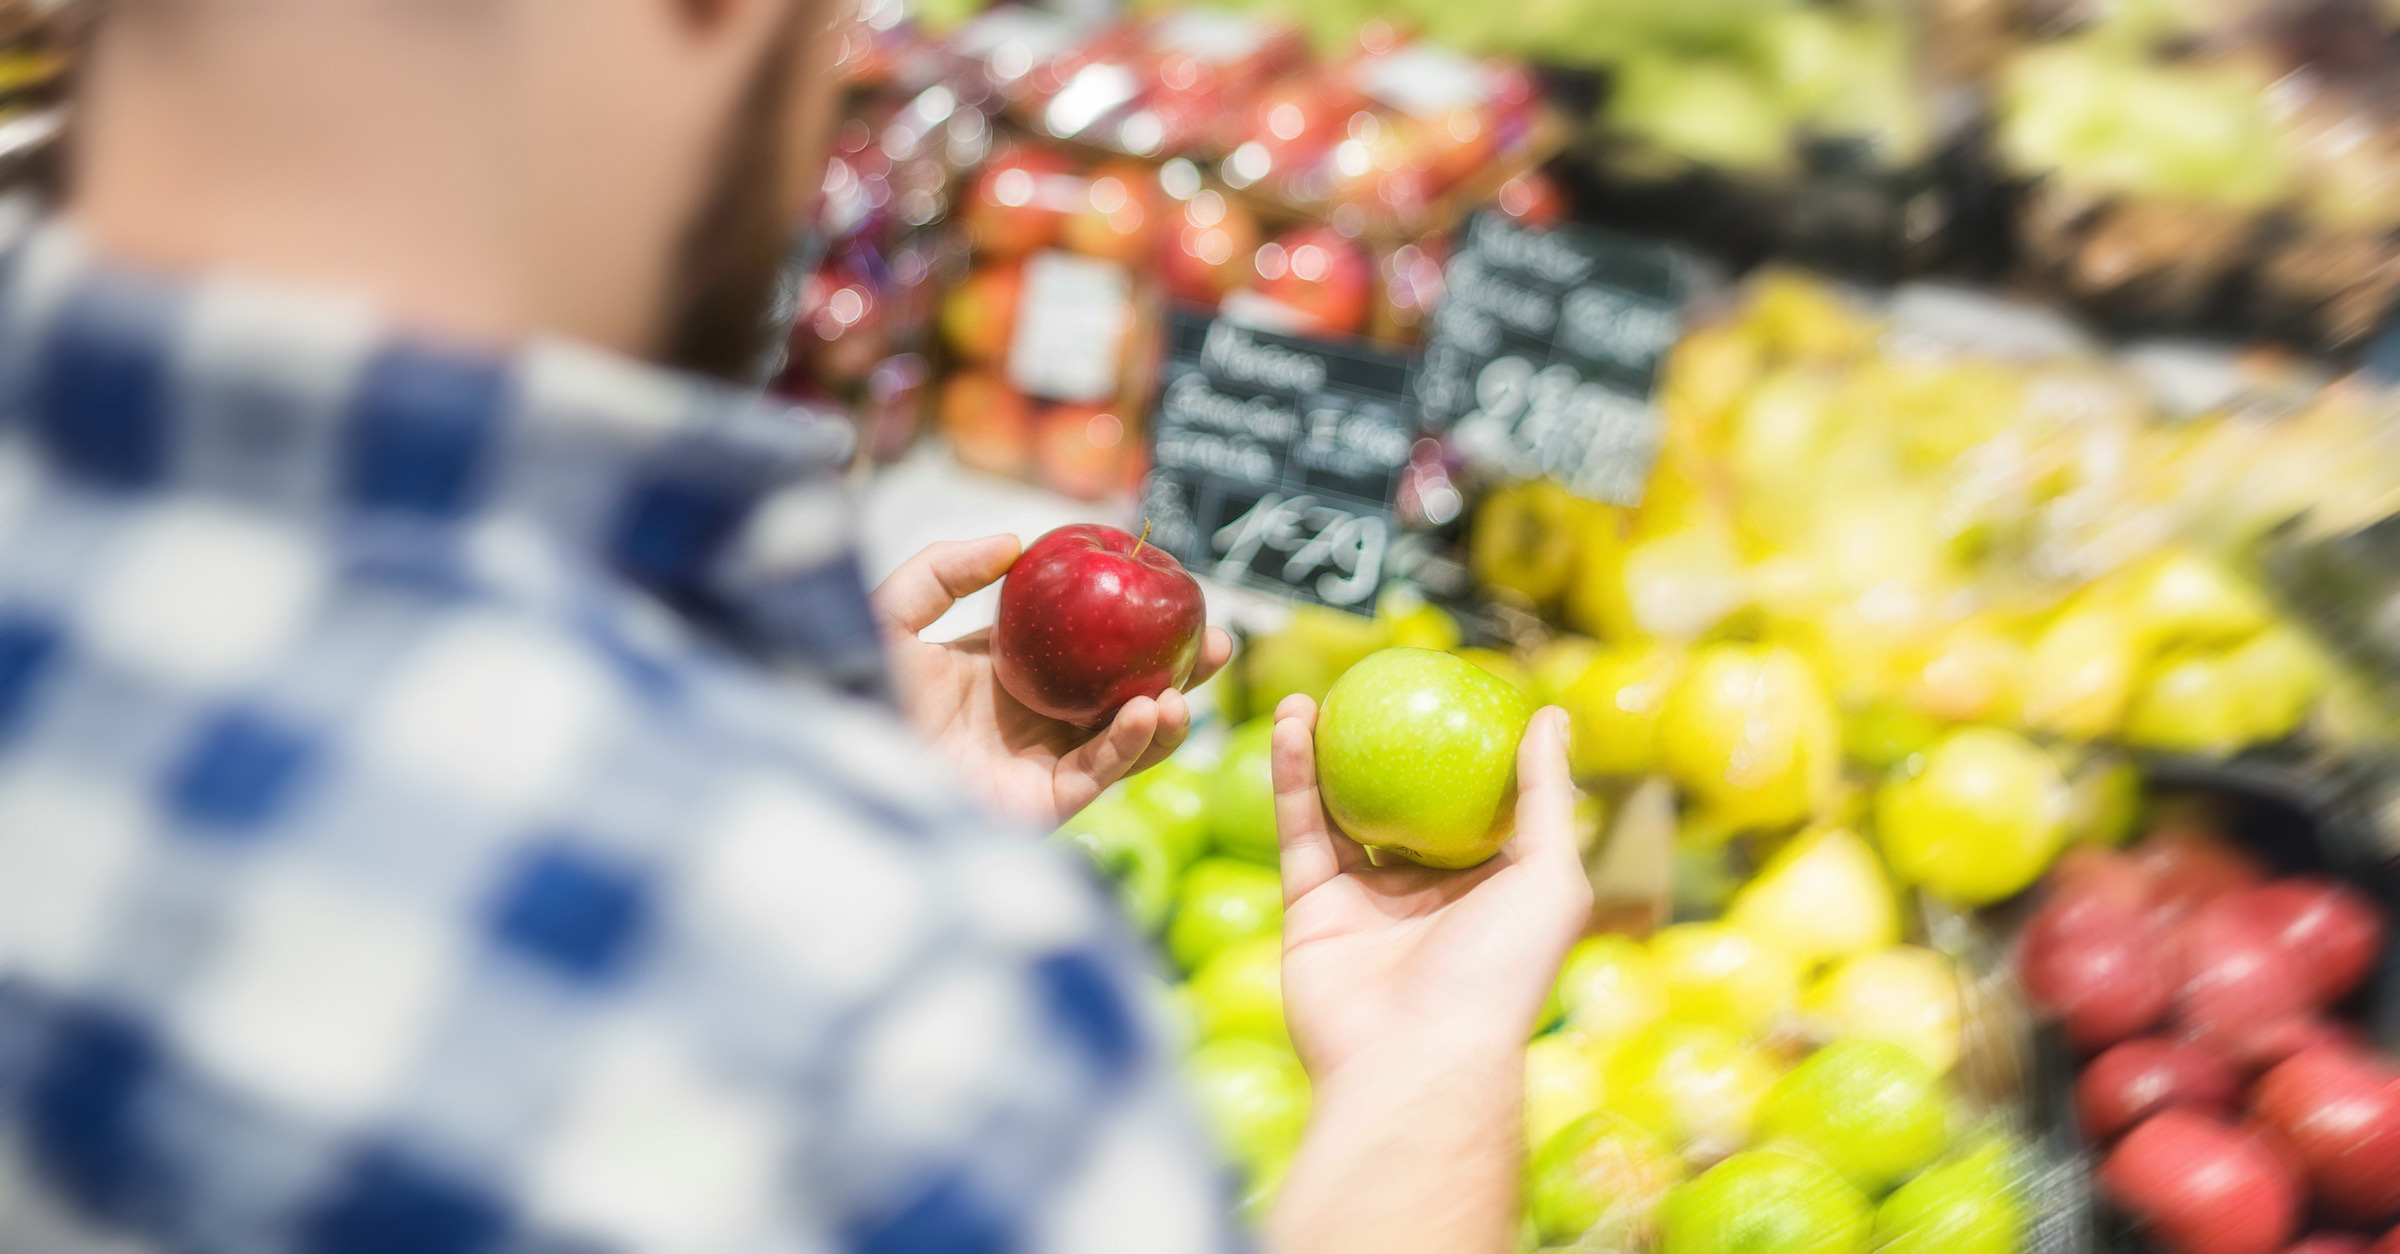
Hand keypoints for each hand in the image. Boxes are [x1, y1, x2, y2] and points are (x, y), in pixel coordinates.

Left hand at [872, 535, 1233, 828]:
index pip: (1081, 646)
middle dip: (1173, 670)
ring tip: (1187, 684)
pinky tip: (1150, 713)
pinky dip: (1130, 746)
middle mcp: (1025, 722)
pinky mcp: (1038, 807)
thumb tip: (1018, 542)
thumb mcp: (890, 613)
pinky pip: (1098, 774)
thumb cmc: (844, 692)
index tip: (1172, 593)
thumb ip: (946, 569)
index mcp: (999, 675)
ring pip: (1121, 740)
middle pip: (1117, 693)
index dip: (1129, 624)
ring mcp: (1035, 766)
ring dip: (1165, 714)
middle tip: (1216, 641)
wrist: (831, 766)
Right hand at [1263, 696, 1589, 1253]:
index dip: (1461, 752)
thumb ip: (1547, 796)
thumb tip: (1553, 715)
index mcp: (1487, 889)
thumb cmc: (1499, 973)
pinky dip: (1292, 776)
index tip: (1447, 690)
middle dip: (1384, 748)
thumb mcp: (1550, 877)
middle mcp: (1424, 895)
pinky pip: (1300, 830)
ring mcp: (1364, 903)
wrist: (1415, 1060)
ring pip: (1340, 811)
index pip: (1474, 808)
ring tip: (1317, 692)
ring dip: (1325, 750)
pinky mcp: (1310, 909)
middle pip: (1400, 804)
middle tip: (1371, 688)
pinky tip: (1291, 722)